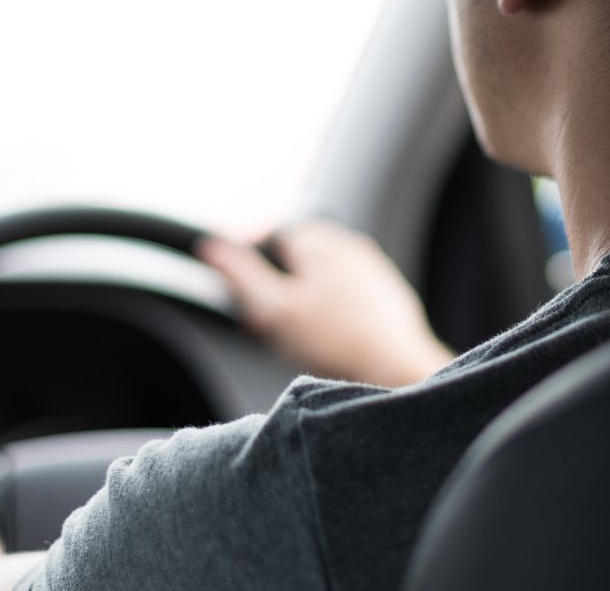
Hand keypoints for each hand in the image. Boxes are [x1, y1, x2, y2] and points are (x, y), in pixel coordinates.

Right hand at [199, 220, 453, 387]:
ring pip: (321, 279)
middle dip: (278, 288)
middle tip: (271, 325)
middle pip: (296, 259)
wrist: (398, 371)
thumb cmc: (337, 343)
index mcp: (319, 241)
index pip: (270, 237)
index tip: (249, 300)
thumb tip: (212, 246)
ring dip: (303, 302)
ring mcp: (371, 268)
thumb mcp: (273, 309)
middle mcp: (349, 245)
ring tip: (299, 339)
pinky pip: (346, 297)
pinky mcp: (386, 294)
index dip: (251, 268)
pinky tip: (329, 343)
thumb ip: (240, 274)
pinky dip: (331, 313)